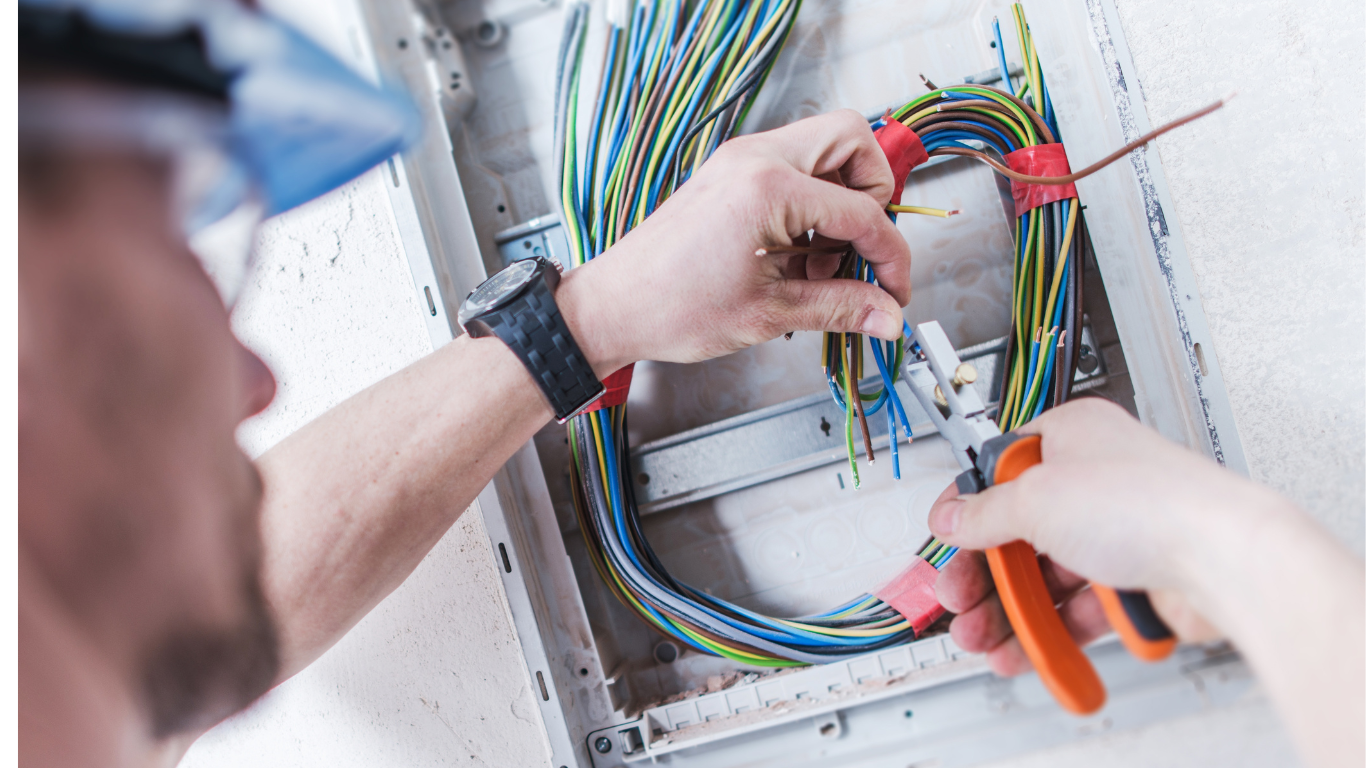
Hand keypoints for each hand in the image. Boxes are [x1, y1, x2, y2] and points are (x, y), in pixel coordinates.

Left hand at [556, 109, 911, 375]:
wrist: (614, 307)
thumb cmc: (670, 306)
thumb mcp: (770, 313)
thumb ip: (840, 307)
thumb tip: (886, 314)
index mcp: (768, 187)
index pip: (863, 211)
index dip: (890, 256)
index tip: (893, 291)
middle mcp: (755, 158)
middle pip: (853, 141)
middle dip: (873, 196)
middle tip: (862, 250)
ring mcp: (740, 161)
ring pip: (825, 151)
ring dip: (840, 204)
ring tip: (820, 267)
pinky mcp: (731, 174)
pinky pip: (794, 171)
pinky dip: (810, 207)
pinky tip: (796, 259)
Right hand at [928, 398, 1275, 674]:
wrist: (1224, 559)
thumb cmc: (1153, 503)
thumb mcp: (1037, 498)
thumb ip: (984, 512)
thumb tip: (952, 516)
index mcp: (1072, 437)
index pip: (1000, 470)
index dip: (968, 506)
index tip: (944, 537)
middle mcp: (1096, 482)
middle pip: (1019, 530)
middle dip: (983, 573)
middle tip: (958, 599)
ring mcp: (1118, 533)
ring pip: (1047, 576)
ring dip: (1010, 610)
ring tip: (984, 638)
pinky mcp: (1135, 582)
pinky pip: (1078, 608)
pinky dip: (1050, 630)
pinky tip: (1027, 648)